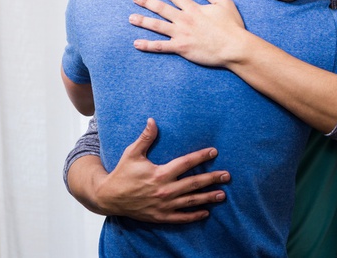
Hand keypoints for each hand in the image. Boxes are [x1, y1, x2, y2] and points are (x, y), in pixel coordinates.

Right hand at [97, 118, 230, 222]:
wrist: (109, 197)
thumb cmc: (122, 173)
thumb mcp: (132, 153)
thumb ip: (145, 138)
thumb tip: (153, 120)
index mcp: (160, 173)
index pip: (186, 163)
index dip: (201, 157)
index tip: (214, 152)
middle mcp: (164, 190)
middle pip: (194, 183)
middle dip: (212, 179)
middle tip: (227, 176)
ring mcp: (163, 205)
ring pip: (191, 201)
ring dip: (208, 198)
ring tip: (222, 194)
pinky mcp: (160, 216)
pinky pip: (181, 217)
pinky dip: (194, 215)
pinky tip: (206, 213)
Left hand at [129, 0, 247, 66]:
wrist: (234, 47)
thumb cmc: (232, 27)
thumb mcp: (225, 3)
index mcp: (194, 8)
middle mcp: (185, 19)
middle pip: (162, 8)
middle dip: (147, 2)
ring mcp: (181, 34)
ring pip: (157, 26)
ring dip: (143, 21)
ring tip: (131, 18)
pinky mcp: (181, 48)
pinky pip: (160, 46)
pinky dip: (148, 45)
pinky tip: (136, 43)